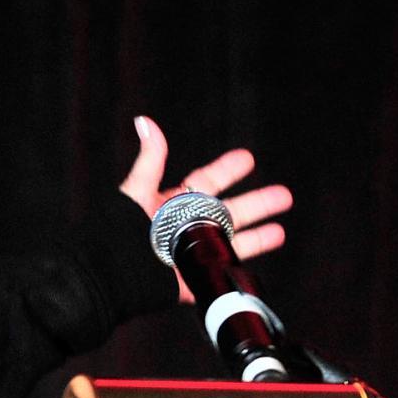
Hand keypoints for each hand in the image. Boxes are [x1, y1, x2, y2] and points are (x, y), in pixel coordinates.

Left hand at [117, 115, 291, 303]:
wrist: (115, 271)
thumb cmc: (120, 231)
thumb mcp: (138, 190)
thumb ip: (150, 159)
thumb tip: (145, 123)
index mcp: (175, 203)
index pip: (207, 182)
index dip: (227, 170)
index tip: (246, 159)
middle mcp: (188, 226)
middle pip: (230, 211)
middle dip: (257, 203)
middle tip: (282, 195)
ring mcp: (193, 250)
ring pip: (233, 241)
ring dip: (258, 235)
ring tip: (280, 230)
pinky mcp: (194, 275)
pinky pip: (223, 268)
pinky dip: (242, 264)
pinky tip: (256, 263)